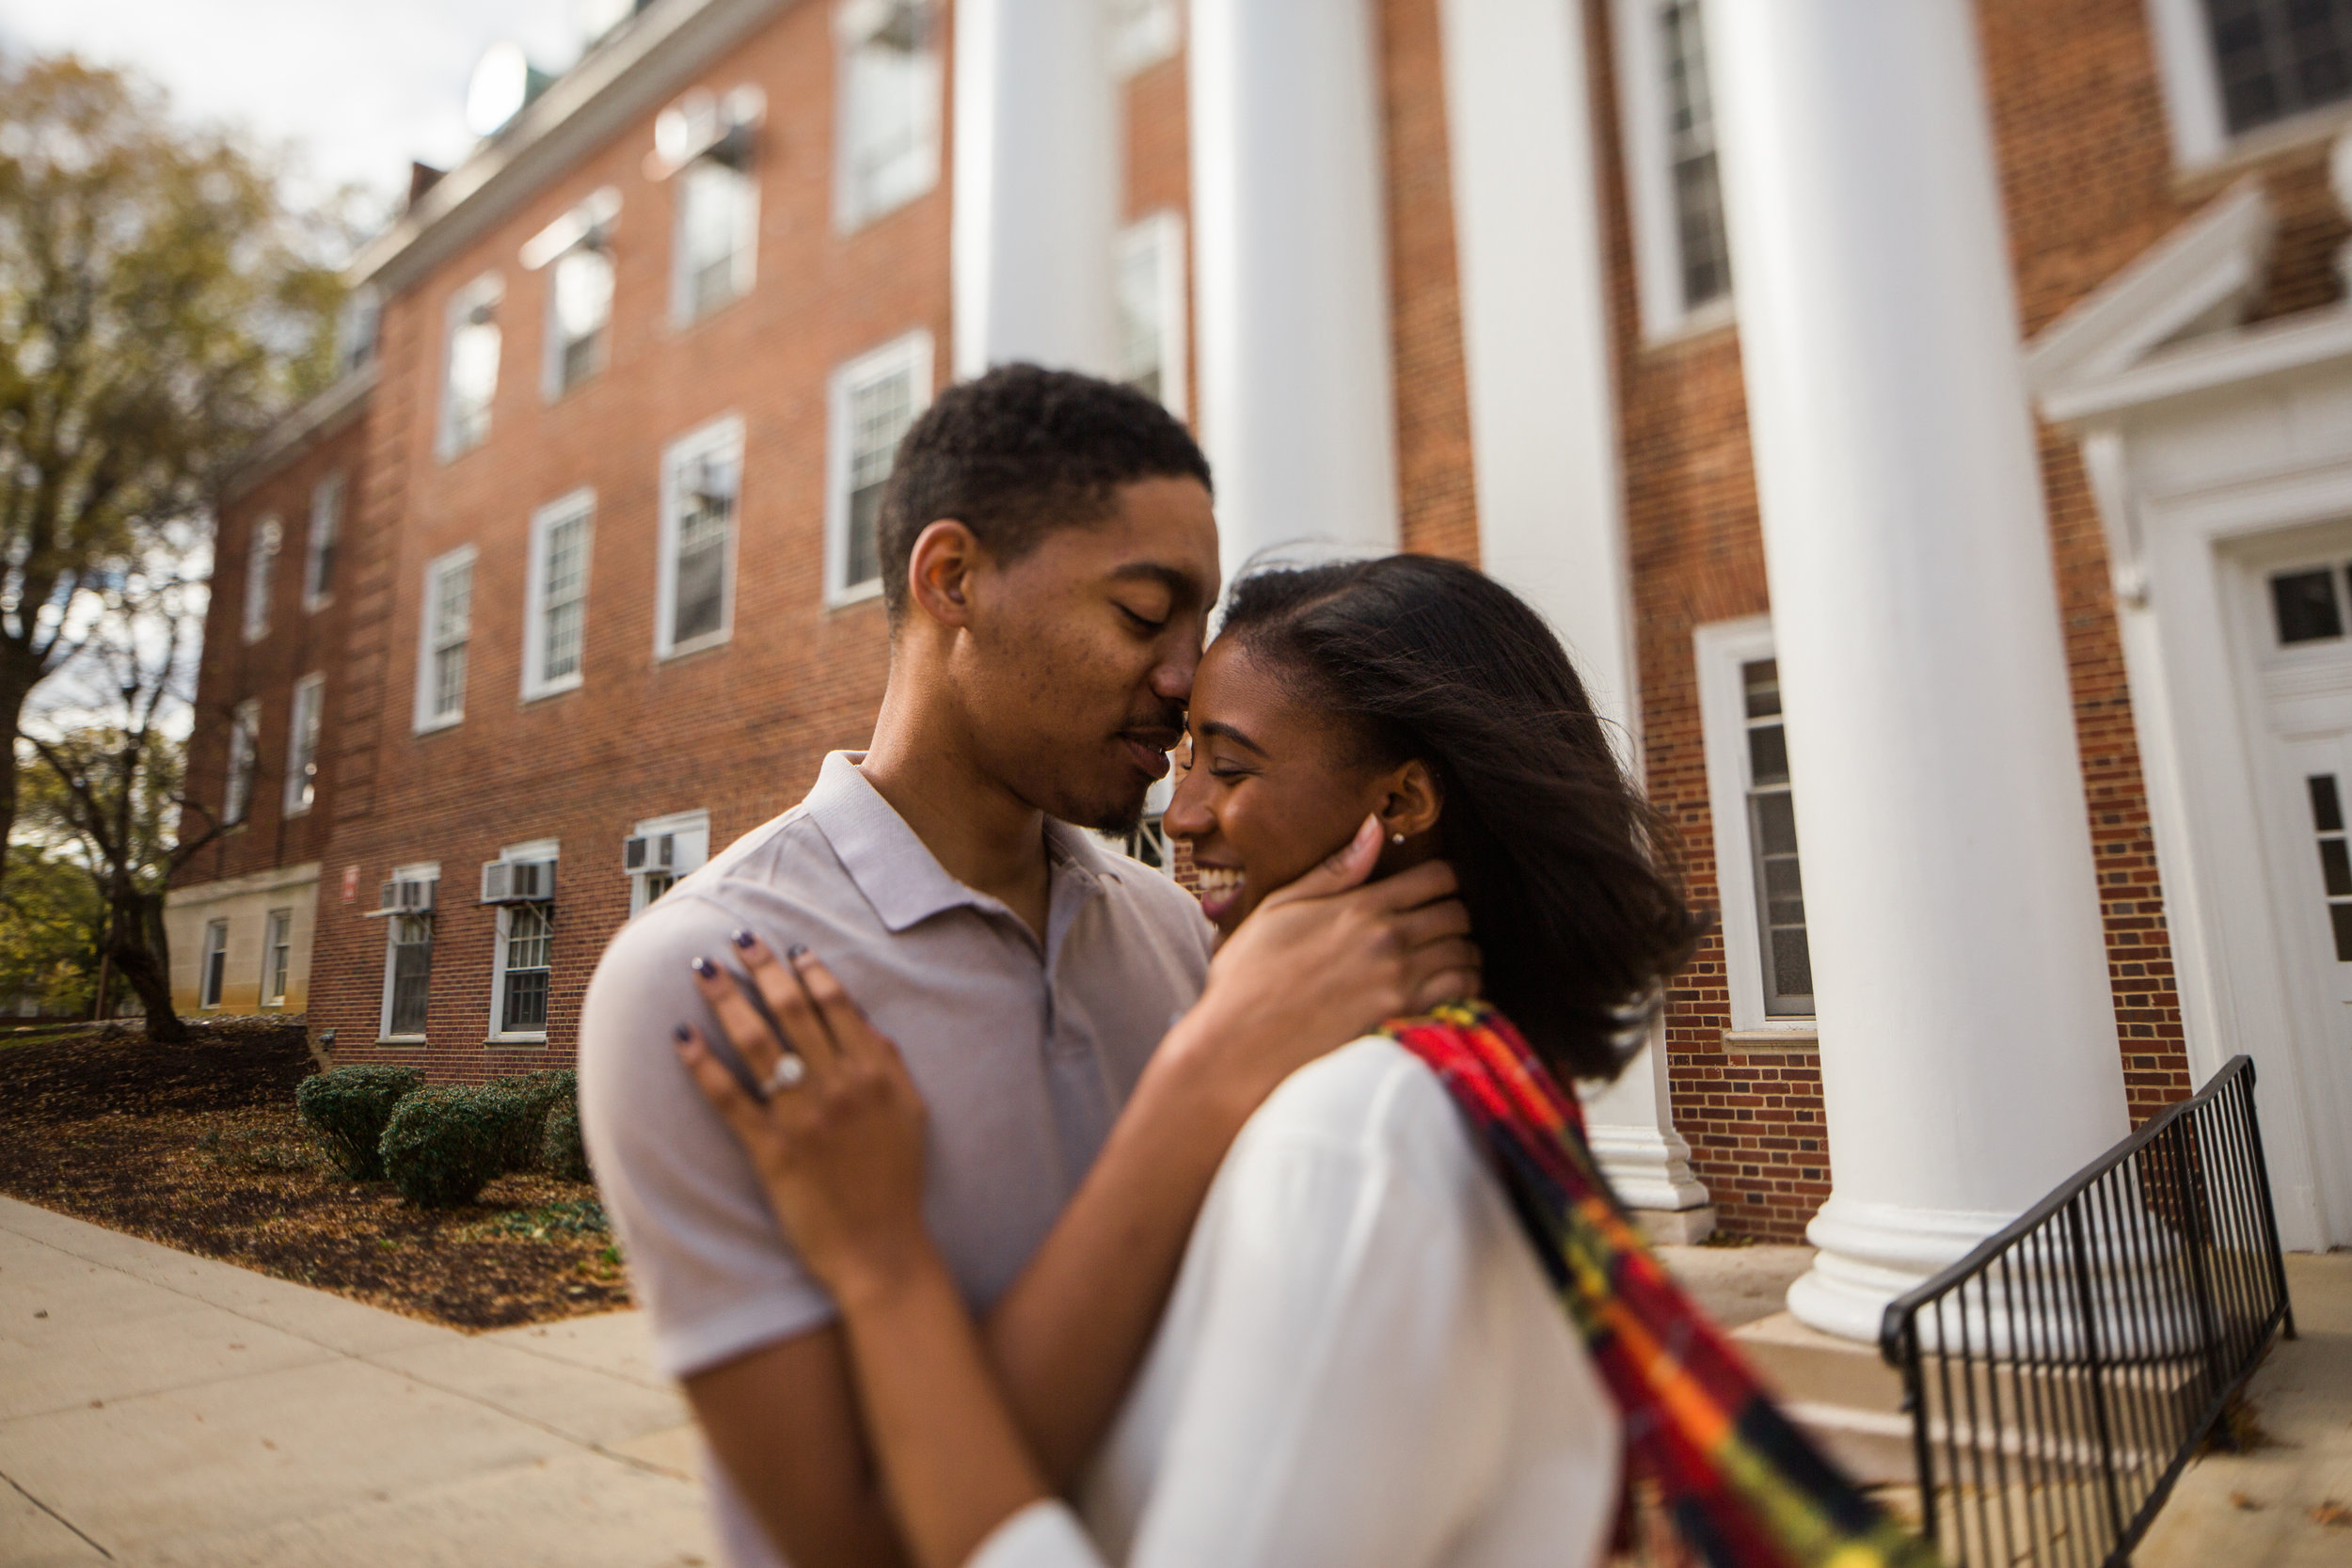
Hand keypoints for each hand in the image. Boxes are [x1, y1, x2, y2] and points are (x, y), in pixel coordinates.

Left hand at [676, 936, 933, 1308]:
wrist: (881, 1248)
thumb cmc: (898, 1182)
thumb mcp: (912, 1113)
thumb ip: (890, 1063)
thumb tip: (861, 1021)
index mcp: (874, 1072)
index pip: (836, 1006)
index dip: (809, 971)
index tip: (789, 948)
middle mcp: (837, 1086)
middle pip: (792, 1012)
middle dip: (762, 969)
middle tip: (738, 939)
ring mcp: (802, 1116)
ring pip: (758, 1043)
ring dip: (727, 1000)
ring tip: (703, 969)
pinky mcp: (771, 1149)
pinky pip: (730, 1097)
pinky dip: (703, 1064)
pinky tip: (681, 1037)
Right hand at [1163, 816, 1479, 1110]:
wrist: (1237, 1045)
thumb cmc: (1248, 976)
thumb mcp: (1279, 908)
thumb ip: (1334, 870)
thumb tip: (1375, 826)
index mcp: (1360, 906)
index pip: (1437, 878)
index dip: (1443, 881)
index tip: (1434, 892)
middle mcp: (1387, 939)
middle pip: (1457, 914)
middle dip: (1453, 917)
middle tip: (1438, 930)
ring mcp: (1398, 980)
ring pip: (1465, 954)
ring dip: (1461, 954)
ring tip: (1444, 961)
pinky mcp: (1402, 1018)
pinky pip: (1460, 994)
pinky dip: (1462, 989)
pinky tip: (1444, 993)